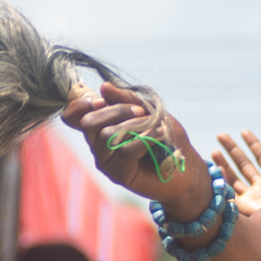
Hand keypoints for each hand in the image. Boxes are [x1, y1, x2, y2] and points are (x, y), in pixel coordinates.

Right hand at [63, 86, 202, 216]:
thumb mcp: (148, 109)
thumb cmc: (165, 135)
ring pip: (107, 136)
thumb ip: (126, 99)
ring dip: (134, 125)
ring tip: (155, 125)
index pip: (74, 114)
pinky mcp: (118, 174)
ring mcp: (106, 160)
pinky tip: (160, 133)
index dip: (81, 104)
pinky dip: (145, 138)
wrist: (186, 166)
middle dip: (116, 111)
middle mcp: (97, 144)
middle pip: (89, 122)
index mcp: (101, 124)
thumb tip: (103, 87)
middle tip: (141, 111)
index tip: (101, 100)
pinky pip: (124, 151)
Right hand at [214, 130, 260, 216]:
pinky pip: (230, 192)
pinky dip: (223, 181)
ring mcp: (252, 197)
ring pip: (234, 177)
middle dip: (232, 150)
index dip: (253, 144)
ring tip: (214, 151)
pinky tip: (216, 170)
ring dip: (223, 164)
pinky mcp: (244, 208)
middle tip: (220, 135)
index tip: (243, 132)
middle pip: (244, 164)